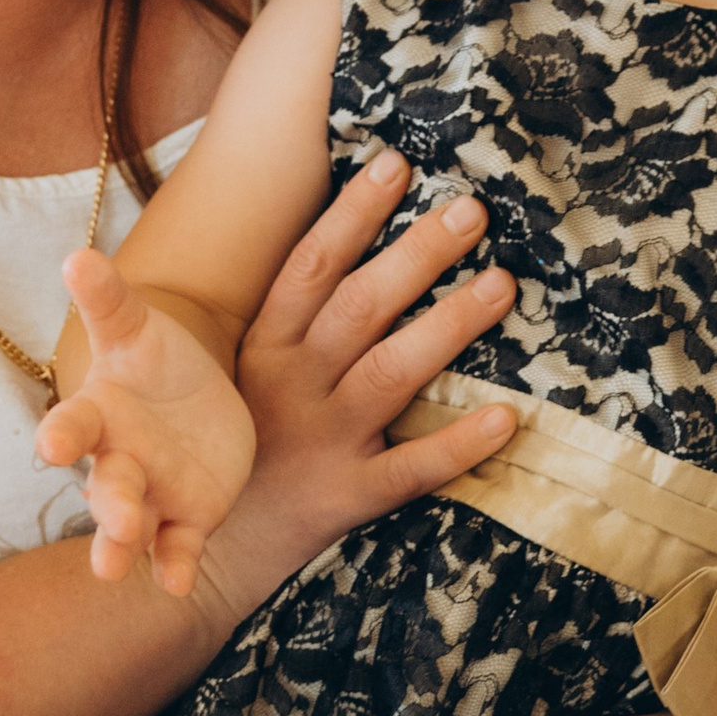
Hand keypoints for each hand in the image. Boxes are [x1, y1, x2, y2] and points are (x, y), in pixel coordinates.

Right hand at [36, 251, 254, 592]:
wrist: (194, 400)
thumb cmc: (152, 362)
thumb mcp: (135, 328)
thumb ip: (108, 301)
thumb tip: (77, 255)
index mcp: (100, 414)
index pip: (75, 424)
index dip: (62, 434)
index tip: (49, 445)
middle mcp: (118, 461)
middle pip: (107, 486)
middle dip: (108, 506)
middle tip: (115, 525)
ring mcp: (151, 495)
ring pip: (132, 525)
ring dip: (123, 545)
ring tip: (114, 567)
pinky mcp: (187, 518)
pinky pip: (178, 549)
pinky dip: (175, 568)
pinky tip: (177, 586)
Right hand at [189, 150, 518, 626]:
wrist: (209, 551)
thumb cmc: (238, 444)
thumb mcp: (242, 372)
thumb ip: (291, 316)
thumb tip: (349, 242)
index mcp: (263, 347)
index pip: (311, 267)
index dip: (354, 213)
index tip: (397, 164)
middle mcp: (291, 386)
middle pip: (361, 306)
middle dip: (418, 253)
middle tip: (473, 210)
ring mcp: (322, 440)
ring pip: (392, 373)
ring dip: (449, 324)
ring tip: (502, 284)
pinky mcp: (349, 496)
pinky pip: (411, 468)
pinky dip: (459, 444)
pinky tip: (507, 416)